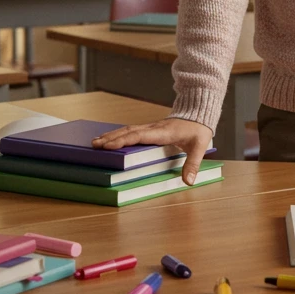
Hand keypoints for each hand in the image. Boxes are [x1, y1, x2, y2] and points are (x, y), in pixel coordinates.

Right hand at [92, 117, 213, 184]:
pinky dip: (118, 134)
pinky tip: (110, 138)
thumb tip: (188, 181)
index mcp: (163, 132)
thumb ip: (193, 163)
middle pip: (129, 132)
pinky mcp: (150, 128)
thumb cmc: (198, 129)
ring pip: (128, 130)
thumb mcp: (200, 146)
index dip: (124, 140)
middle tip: (95, 145)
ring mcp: (151, 127)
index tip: (109, 146)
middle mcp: (153, 128)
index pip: (140, 135)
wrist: (199, 112)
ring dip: (112, 135)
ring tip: (96, 142)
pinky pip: (131, 130)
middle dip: (111, 138)